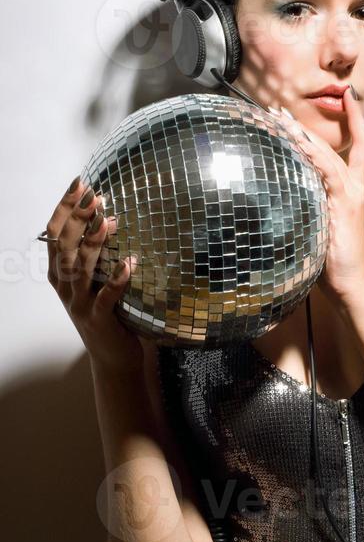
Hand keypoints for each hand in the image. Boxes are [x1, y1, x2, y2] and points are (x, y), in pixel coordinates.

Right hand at [45, 177, 145, 373]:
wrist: (112, 357)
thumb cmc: (107, 313)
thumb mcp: (95, 281)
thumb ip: (95, 255)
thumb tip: (109, 217)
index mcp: (60, 273)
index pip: (55, 234)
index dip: (65, 207)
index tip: (79, 183)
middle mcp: (65, 287)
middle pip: (64, 246)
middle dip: (78, 217)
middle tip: (93, 193)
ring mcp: (79, 304)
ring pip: (81, 269)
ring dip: (94, 243)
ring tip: (108, 220)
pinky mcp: (98, 319)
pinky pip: (107, 297)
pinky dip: (118, 279)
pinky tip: (131, 263)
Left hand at [280, 85, 363, 309]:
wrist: (351, 283)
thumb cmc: (332, 261)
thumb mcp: (318, 225)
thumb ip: (308, 205)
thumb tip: (283, 195)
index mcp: (351, 189)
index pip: (356, 146)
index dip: (352, 120)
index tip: (342, 98)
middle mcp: (354, 186)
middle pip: (330, 145)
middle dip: (305, 125)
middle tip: (279, 109)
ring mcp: (351, 192)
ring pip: (325, 153)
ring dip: (301, 133)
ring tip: (280, 118)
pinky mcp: (345, 202)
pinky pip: (327, 171)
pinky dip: (312, 154)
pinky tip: (298, 141)